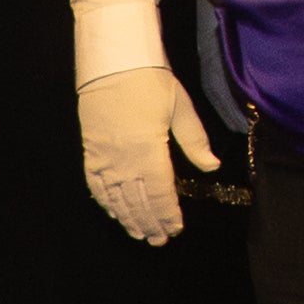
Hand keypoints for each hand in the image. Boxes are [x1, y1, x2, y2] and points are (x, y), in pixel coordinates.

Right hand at [83, 69, 220, 244]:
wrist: (113, 63)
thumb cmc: (151, 82)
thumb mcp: (180, 107)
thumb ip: (195, 141)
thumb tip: (212, 166)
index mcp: (150, 151)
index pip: (161, 194)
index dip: (169, 215)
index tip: (176, 229)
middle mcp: (125, 161)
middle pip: (139, 202)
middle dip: (151, 223)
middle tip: (160, 240)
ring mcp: (105, 158)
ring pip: (117, 199)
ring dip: (129, 219)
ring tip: (140, 234)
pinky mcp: (90, 153)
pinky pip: (96, 186)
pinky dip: (105, 203)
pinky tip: (113, 213)